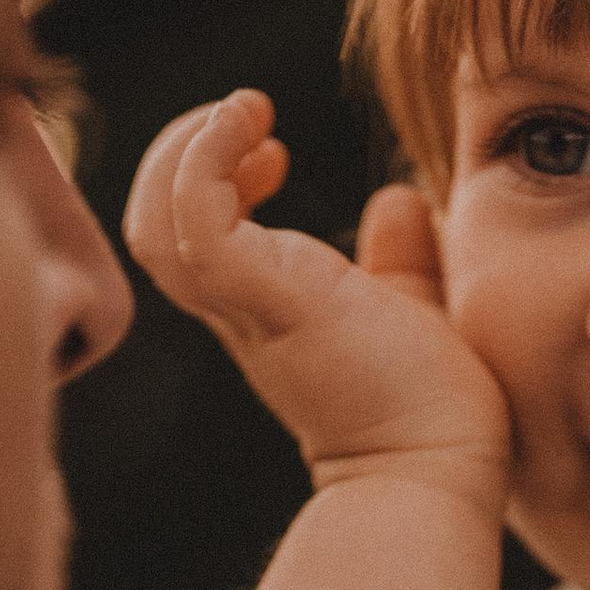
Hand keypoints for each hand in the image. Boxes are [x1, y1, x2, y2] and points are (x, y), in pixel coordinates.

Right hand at [123, 91, 510, 506]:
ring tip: (248, 113)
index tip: (275, 154)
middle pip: (151, 228)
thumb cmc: (435, 416)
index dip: (211, 179)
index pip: (189, 240)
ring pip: (154, 222)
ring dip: (188, 148)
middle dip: (183, 154)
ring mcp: (246, 307)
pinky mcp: (265, 300)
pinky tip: (260, 127)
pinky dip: (207, 156)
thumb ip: (400, 262)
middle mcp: (240, 313)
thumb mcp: (410, 313)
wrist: (438, 476)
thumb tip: (400, 200)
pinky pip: (194, 217)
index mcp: (265, 314)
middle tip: (252, 121)